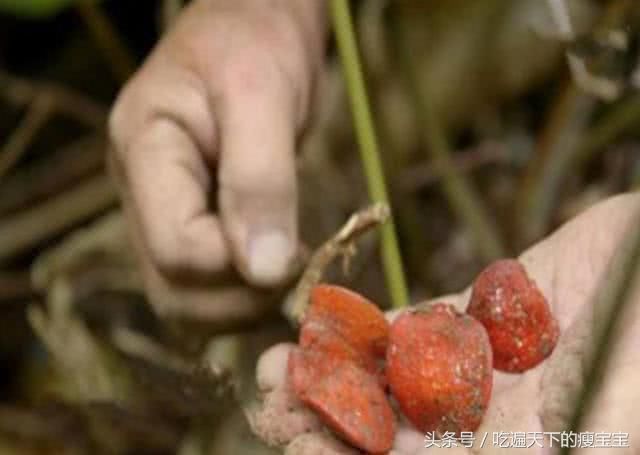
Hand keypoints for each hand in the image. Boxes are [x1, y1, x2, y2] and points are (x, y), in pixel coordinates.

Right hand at [108, 0, 325, 321]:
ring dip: (247, 305)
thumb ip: (259, 179)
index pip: (177, 250)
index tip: (297, 250)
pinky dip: (248, 295)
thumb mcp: (261, 95)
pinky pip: (208, 288)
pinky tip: (282, 269)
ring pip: (187, 302)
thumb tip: (264, 271)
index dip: (239, 266)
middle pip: (174, 293)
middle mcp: (143, 195)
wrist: (251, 27)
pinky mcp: (190, 225)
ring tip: (295, 269)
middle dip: (243, 298)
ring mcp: (163, 214)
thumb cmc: (254, 42)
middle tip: (300, 270)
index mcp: (144, 153)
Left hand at [250, 193, 639, 453]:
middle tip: (270, 409)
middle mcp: (491, 424)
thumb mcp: (627, 397)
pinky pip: (408, 331)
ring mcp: (479, 369)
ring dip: (330, 380)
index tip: (300, 447)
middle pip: (390, 439)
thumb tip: (538, 451)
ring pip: (389, 386)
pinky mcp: (475, 318)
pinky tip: (315, 328)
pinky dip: (362, 333)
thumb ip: (594, 435)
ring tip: (274, 370)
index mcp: (522, 452)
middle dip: (327, 428)